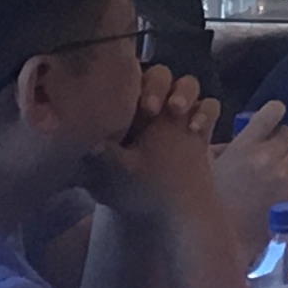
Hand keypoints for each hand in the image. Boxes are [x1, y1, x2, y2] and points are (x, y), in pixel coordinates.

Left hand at [85, 64, 225, 227]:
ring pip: (187, 85)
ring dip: (185, 92)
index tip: (132, 106)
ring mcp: (180, 112)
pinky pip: (209, 106)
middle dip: (159, 87)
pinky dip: (205, 112)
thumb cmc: (129, 189)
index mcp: (126, 110)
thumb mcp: (109, 174)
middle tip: (155, 108)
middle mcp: (154, 104)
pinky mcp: (200, 124)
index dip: (131, 85)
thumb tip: (78, 137)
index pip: (129, 80)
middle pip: (160, 76)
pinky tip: (196, 129)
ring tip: (178, 110)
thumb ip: (96, 154)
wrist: (161, 211)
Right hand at [211, 102, 287, 253]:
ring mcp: (285, 175)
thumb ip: (224, 149)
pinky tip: (281, 192)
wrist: (220, 242)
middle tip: (267, 158)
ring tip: (274, 176)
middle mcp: (268, 156)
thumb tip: (234, 140)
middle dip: (279, 143)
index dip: (273, 115)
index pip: (273, 111)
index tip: (269, 124)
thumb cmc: (208, 204)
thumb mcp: (207, 168)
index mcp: (244, 145)